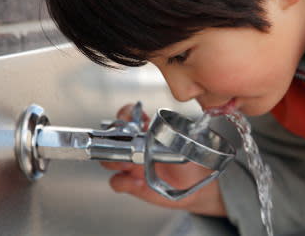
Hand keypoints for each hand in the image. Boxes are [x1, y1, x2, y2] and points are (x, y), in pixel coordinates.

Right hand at [101, 103, 226, 216]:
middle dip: (112, 140)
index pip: (127, 116)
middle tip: (125, 145)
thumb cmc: (191, 162)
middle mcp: (135, 146)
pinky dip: (124, 182)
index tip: (128, 118)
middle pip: (111, 138)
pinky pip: (117, 182)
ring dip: (115, 161)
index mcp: (147, 131)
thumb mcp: (186, 144)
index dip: (124, 115)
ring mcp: (132, 165)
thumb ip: (176, 137)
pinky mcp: (132, 184)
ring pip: (108, 160)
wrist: (195, 189)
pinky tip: (138, 183)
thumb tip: (171, 132)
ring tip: (130, 164)